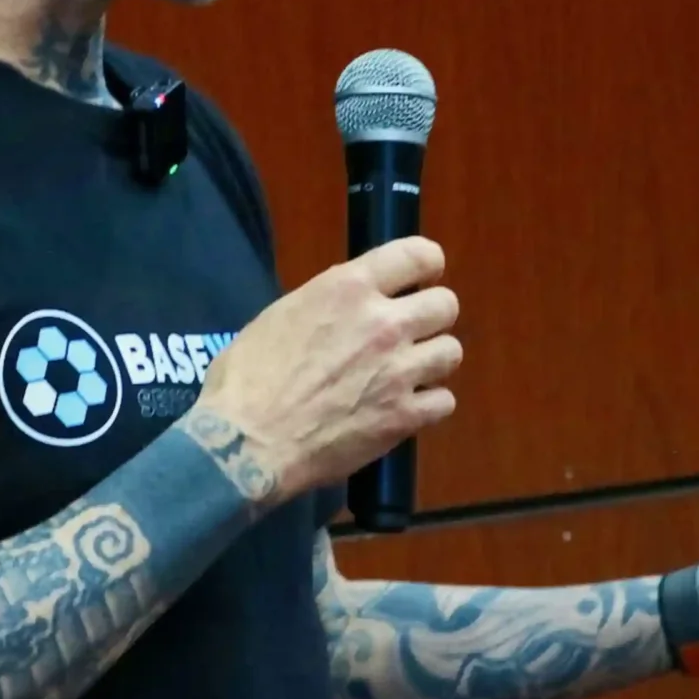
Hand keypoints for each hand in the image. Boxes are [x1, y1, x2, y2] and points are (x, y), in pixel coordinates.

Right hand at [195, 236, 461, 501]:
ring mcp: (399, 371)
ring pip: (451, 352)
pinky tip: (405, 407)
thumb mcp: (281, 315)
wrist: (249, 443)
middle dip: (432, 315)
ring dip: (432, 359)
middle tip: (411, 331)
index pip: (417, 255)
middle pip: (446, 305)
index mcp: (348, 289)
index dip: (427, 263)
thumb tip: (350, 302)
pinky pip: (444, 401)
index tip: (423, 276)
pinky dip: (428, 404)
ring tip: (409, 372)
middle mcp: (384, 324)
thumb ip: (326, 302)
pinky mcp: (404, 417)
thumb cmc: (247, 377)